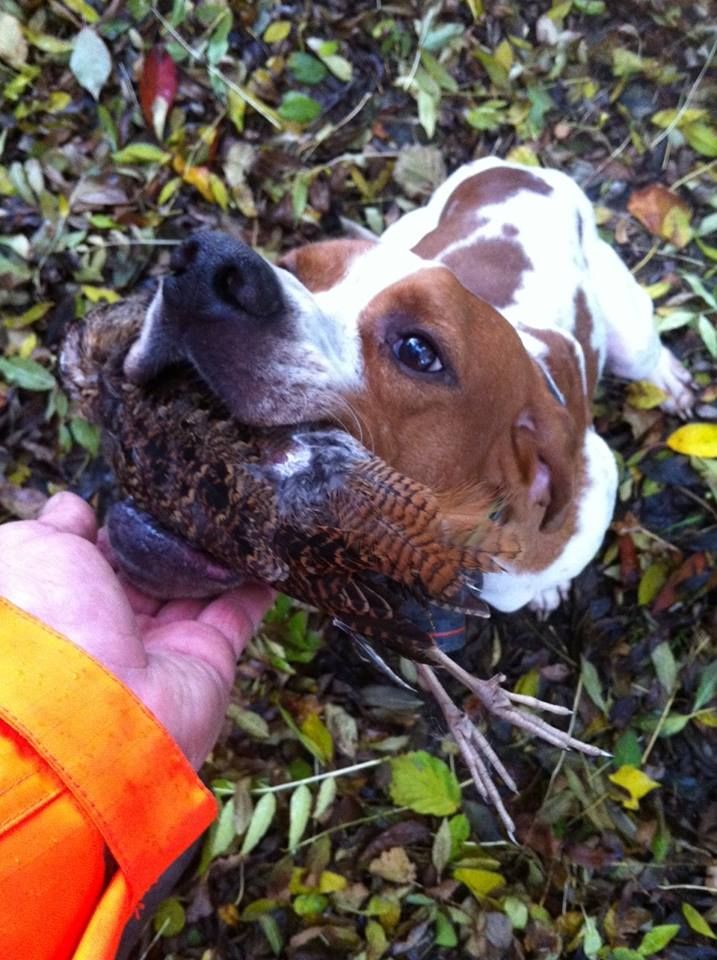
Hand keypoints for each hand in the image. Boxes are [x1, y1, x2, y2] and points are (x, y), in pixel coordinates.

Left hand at [0, 492, 272, 768]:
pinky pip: (238, 615)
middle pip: (156, 574)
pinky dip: (256, 585)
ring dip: (220, 556)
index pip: (105, 558)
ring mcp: (164, 647)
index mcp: (69, 604)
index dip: (127, 528)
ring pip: (200, 589)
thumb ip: (56, 526)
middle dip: (178, 539)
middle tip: (202, 501)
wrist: (87, 709)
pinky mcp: (209, 661)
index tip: (151, 498)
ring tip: (241, 515)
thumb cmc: (47, 624)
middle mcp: (116, 629)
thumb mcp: (33, 552)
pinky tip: (268, 552)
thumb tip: (73, 506)